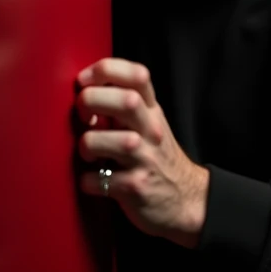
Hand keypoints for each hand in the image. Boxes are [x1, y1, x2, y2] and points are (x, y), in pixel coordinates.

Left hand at [75, 58, 209, 247]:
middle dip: (92, 102)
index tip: (84, 81)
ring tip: (89, 154)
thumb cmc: (157, 160)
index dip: (105, 69)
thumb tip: (86, 88)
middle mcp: (152, 132)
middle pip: (126, 100)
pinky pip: (99, 180)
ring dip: (87, 145)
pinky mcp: (136, 188)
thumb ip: (125, 105)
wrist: (187, 201)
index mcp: (152, 112)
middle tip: (83, 117)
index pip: (137, 75)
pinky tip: (93, 182)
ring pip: (111, 140)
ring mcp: (146, 160)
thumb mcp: (150, 125)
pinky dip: (87, 181)